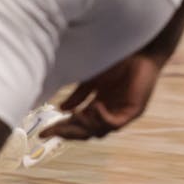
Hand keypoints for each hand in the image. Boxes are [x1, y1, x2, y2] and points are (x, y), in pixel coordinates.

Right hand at [42, 53, 165, 140]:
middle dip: (68, 132)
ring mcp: (122, 113)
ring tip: (75, 115)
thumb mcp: (91, 80)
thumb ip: (78, 95)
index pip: (77, 123)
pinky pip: (115, 123)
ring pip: (98, 131)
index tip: (43, 133)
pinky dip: (102, 118)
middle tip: (52, 131)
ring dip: (84, 126)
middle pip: (86, 132)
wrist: (140, 50)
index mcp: (99, 107)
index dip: (61, 129)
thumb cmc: (118, 62)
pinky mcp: (134, 111)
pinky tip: (93, 107)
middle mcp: (110, 113)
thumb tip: (62, 110)